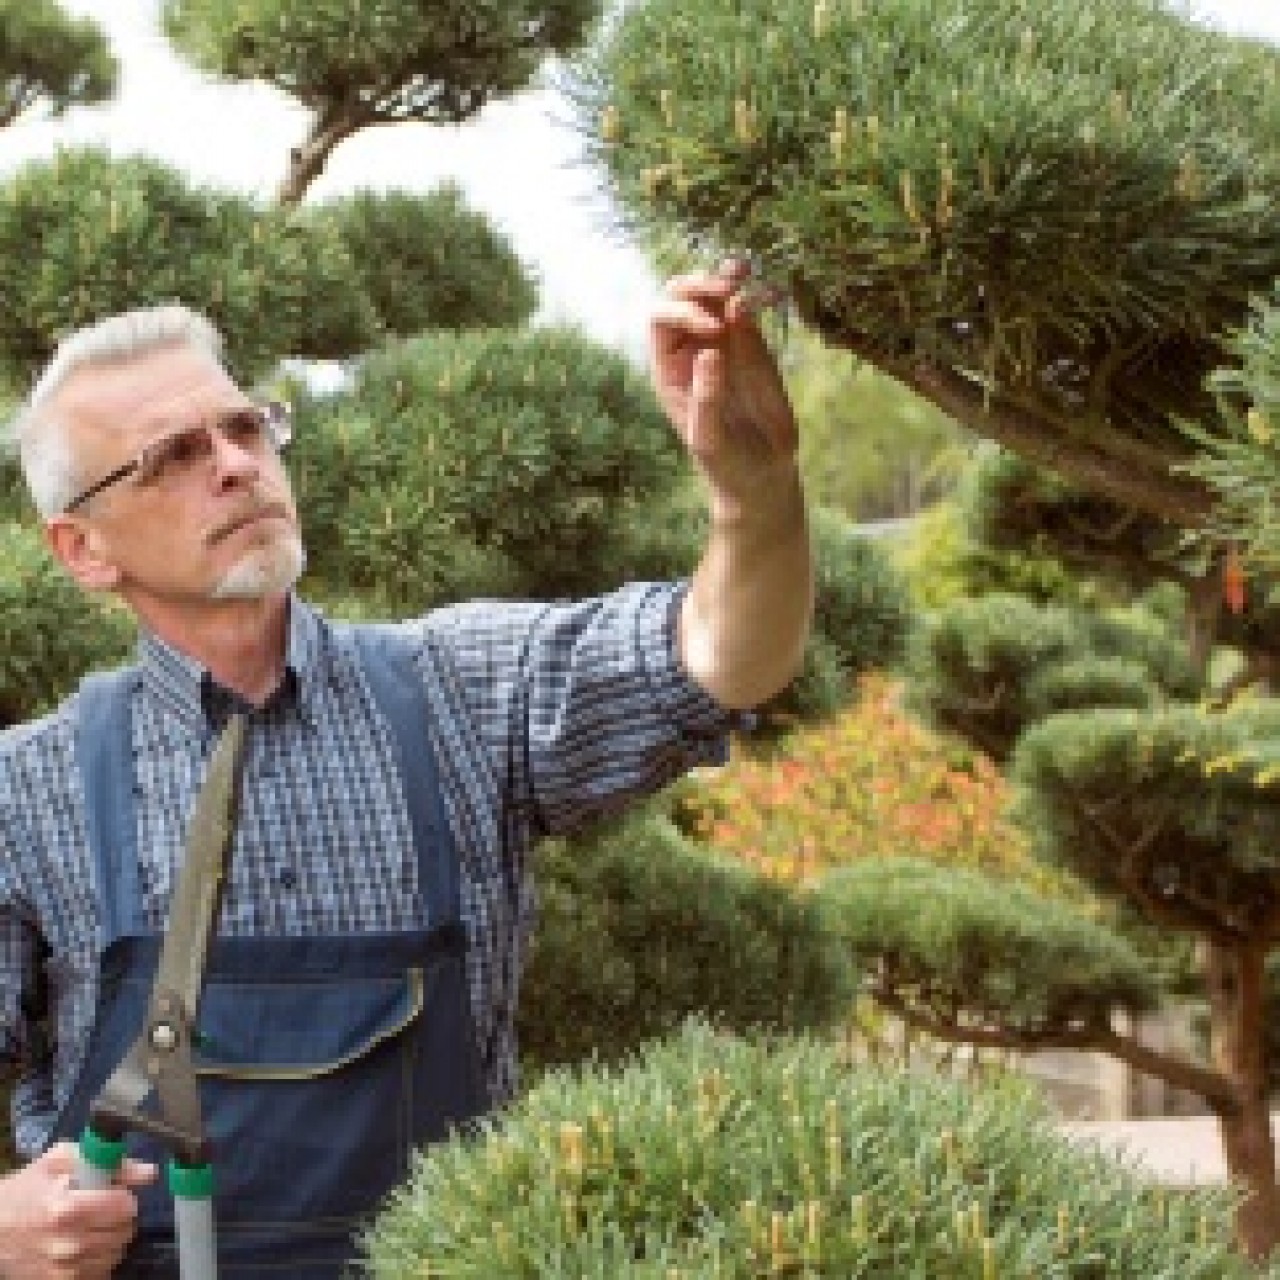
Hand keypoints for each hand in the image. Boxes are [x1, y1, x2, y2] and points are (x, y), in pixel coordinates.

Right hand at [0, 1143, 155, 1278]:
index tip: (114, 1192)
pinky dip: (100, 1257)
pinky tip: (85, 1244)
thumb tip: (150, 1172)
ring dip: (113, 1237)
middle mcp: (67, 1244)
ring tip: (92, 1225)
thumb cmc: (30, 1189)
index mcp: (66, 1209)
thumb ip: (111, 1163)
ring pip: (117, 1251)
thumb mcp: (62, 1161)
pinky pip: (102, 1270)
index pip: (124, 1207)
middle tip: (103, 1208)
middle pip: (125, 1230)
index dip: (124, 1196)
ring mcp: (64, 1270)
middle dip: (121, 1216)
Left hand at [649, 260, 799, 522]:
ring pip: (715, 293)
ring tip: (745, 271)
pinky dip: (759, 293)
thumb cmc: (725, 463)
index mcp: (668, 367)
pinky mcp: (753, 344)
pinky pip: (750, 307)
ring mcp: (722, 342)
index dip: (683, 312)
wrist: (760, 474)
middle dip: (701, 284)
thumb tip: (709, 352)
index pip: (661, 317)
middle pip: (682, 294)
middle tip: (729, 289)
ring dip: (727, 276)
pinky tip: (773, 292)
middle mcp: (690, 348)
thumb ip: (707, 397)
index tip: (714, 331)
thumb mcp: (710, 439)